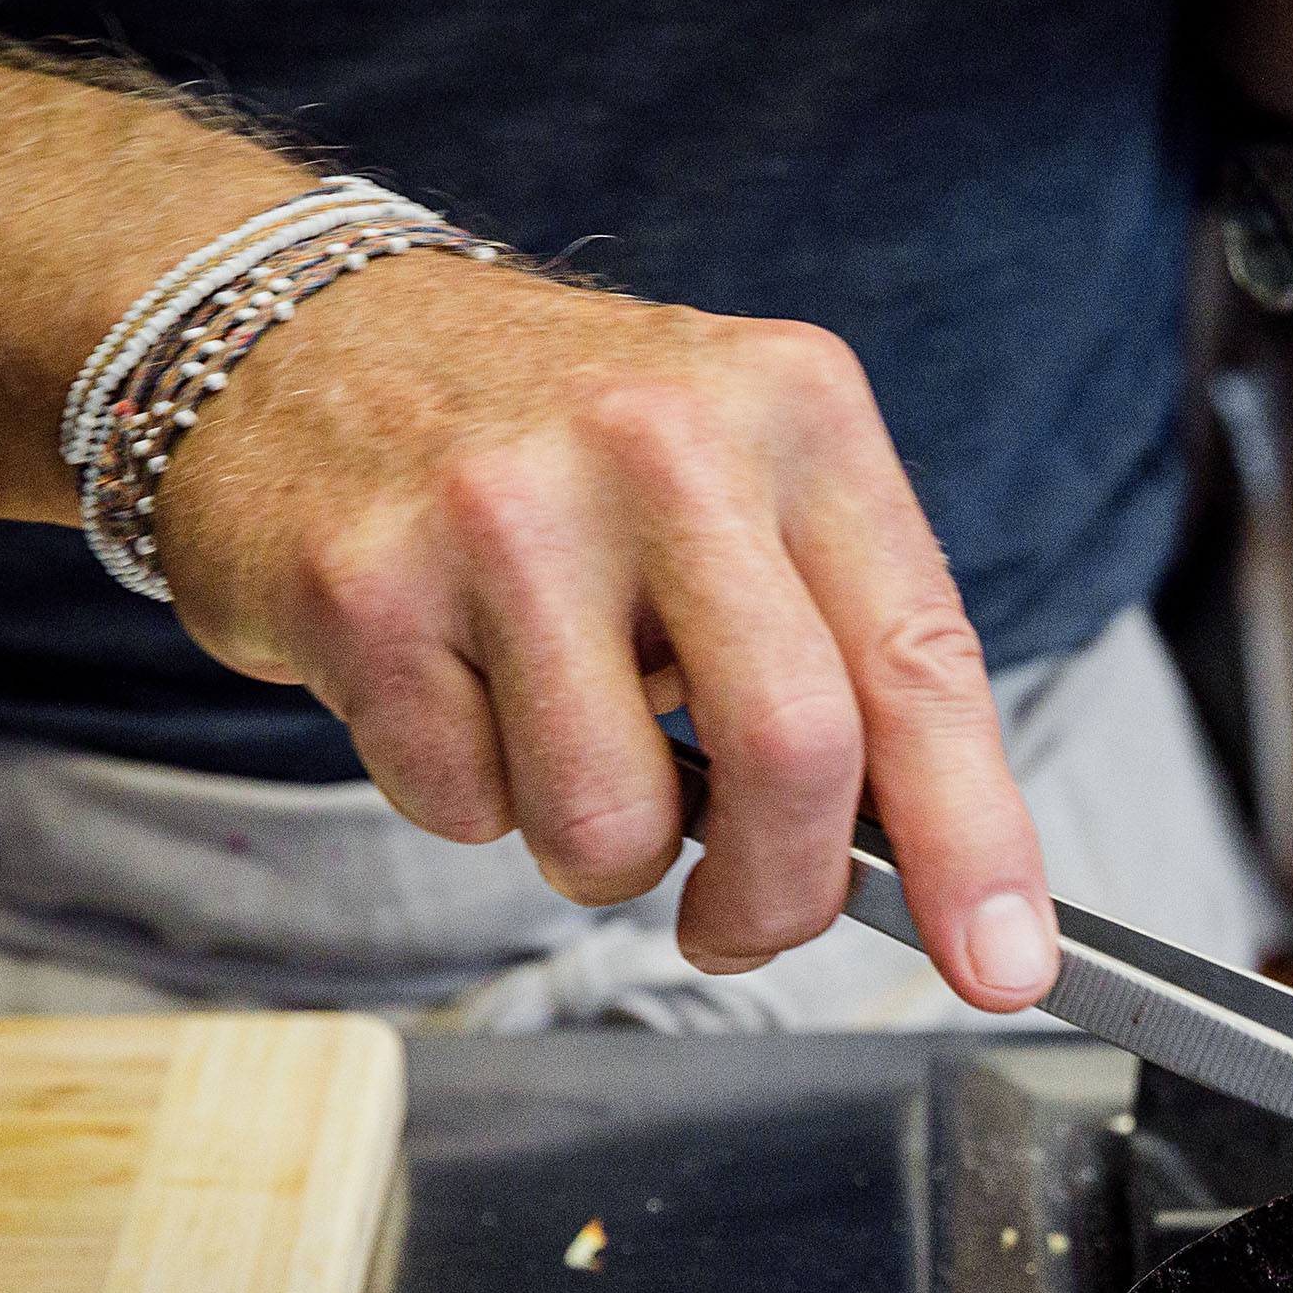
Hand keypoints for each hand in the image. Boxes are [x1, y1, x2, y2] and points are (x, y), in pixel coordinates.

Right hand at [150, 254, 1059, 1008]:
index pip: (922, 663)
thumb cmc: (559, 448)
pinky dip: (471, 794)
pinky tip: (452, 682)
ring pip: (613, 823)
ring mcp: (503, 510)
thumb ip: (844, 652)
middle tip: (742, 924)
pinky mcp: (364, 586)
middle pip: (794, 756)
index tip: (1006, 963)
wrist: (286, 329)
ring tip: (565, 739)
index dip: (976, 840)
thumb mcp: (742, 484)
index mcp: (796, 410)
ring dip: (602, 849)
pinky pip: (465, 807)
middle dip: (781, 897)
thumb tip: (941, 877)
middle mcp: (662, 440)